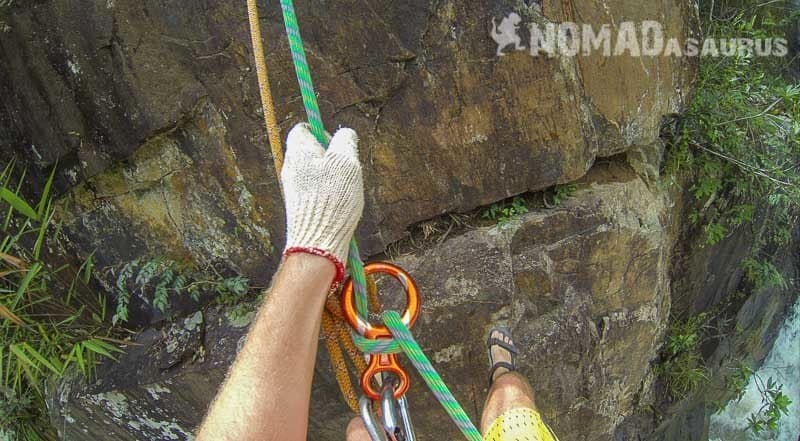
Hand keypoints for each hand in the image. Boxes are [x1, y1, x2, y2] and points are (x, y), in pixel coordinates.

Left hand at [281, 123, 363, 282]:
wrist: (318, 242)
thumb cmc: (332, 200)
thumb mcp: (346, 162)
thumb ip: (346, 141)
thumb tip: (345, 134)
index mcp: (298, 152)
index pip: (303, 129)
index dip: (322, 133)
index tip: (338, 146)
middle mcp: (290, 168)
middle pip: (311, 153)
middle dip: (331, 159)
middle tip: (346, 172)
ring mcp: (293, 189)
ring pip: (315, 173)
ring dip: (333, 179)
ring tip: (344, 193)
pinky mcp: (298, 207)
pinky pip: (315, 192)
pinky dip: (329, 195)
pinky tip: (339, 207)